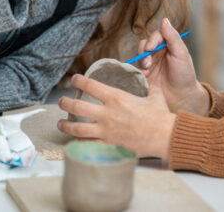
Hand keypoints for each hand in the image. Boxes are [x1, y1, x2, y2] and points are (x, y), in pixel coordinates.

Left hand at [57, 75, 175, 157]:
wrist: (164, 136)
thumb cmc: (160, 117)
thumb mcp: (156, 96)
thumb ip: (150, 90)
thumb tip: (151, 86)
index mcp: (117, 98)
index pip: (91, 86)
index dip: (79, 81)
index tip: (75, 79)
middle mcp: (107, 114)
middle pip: (77, 107)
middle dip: (65, 103)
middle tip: (61, 102)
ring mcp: (106, 131)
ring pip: (77, 128)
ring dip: (65, 125)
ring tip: (60, 124)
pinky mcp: (109, 145)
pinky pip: (88, 144)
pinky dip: (79, 142)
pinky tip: (75, 141)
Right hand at [134, 18, 208, 115]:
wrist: (181, 98)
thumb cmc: (184, 75)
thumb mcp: (181, 54)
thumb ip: (173, 37)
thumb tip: (164, 20)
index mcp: (168, 45)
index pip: (156, 35)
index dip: (152, 40)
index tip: (151, 48)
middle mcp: (157, 53)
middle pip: (145, 44)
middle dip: (145, 50)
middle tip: (148, 61)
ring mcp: (149, 64)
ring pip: (138, 55)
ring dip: (141, 60)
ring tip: (147, 69)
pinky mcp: (143, 74)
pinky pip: (135, 67)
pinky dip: (137, 69)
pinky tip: (143, 75)